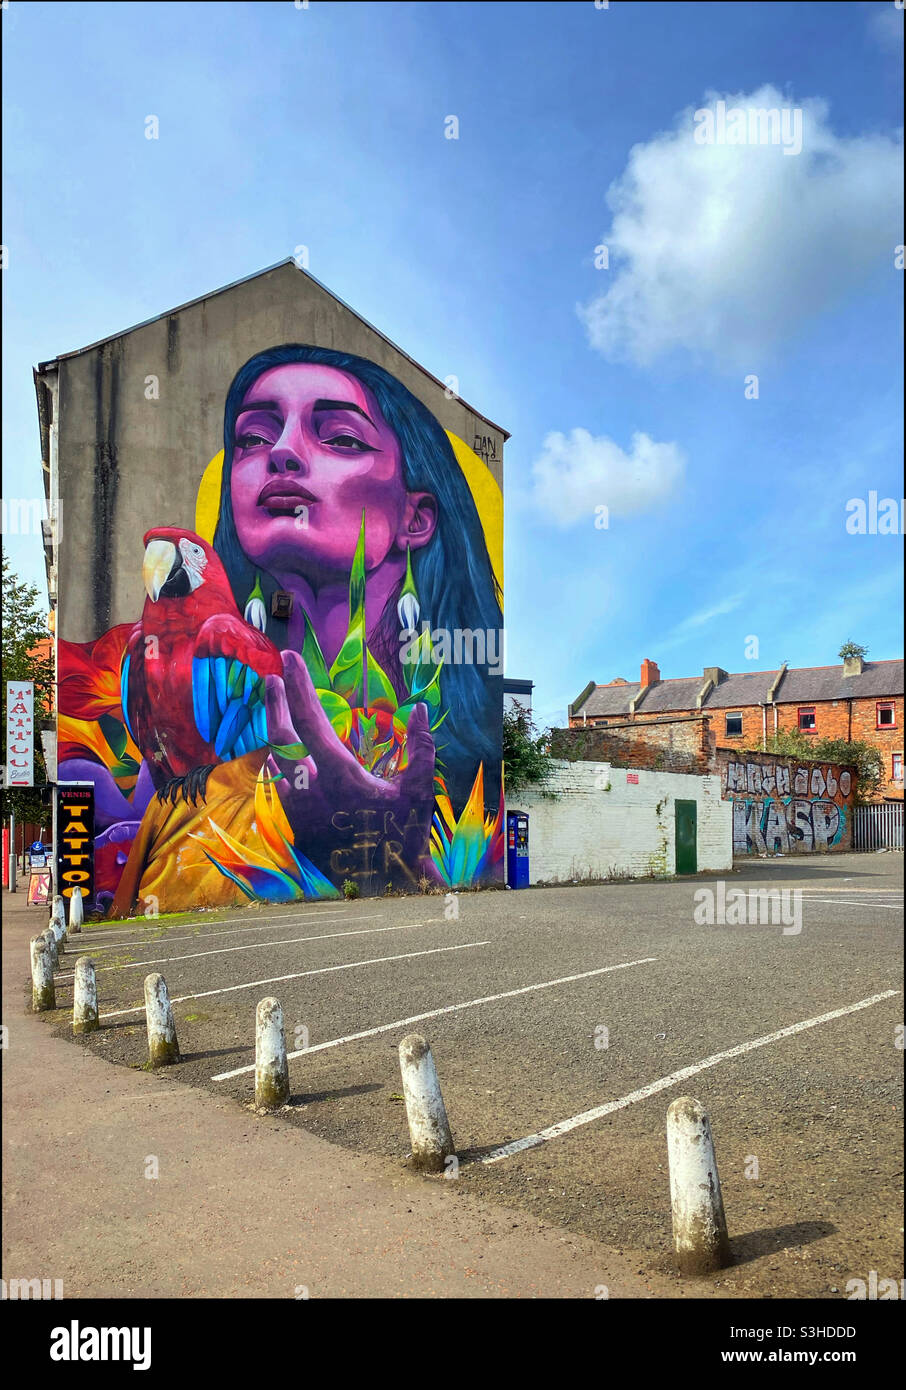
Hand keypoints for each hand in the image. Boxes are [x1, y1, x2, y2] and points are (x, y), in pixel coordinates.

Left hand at [264, 650, 437, 885]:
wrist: (383, 888)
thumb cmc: (404, 838)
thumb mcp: (420, 792)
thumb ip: (421, 747)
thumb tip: (418, 709)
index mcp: (338, 774)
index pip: (310, 718)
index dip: (298, 685)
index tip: (288, 659)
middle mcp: (309, 789)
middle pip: (279, 736)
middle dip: (275, 702)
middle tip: (272, 677)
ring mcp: (298, 809)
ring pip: (274, 761)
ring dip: (275, 733)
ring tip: (276, 710)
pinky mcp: (295, 825)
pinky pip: (279, 785)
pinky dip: (278, 763)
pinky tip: (282, 757)